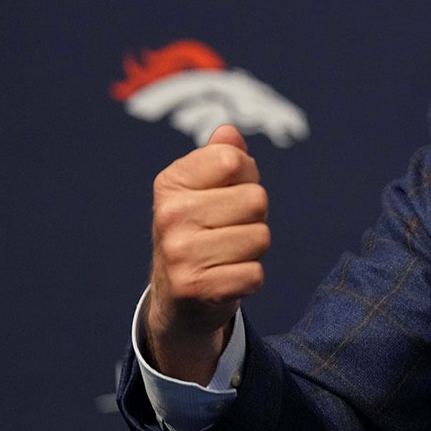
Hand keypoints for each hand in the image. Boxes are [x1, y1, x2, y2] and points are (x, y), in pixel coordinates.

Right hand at [145, 124, 269, 383]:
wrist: (177, 298)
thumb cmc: (202, 232)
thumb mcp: (204, 190)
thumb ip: (221, 157)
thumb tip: (230, 132)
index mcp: (170, 182)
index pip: (234, 160)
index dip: (245, 178)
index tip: (225, 196)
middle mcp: (169, 215)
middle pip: (257, 199)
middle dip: (253, 217)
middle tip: (227, 232)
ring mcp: (179, 253)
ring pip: (261, 237)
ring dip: (252, 250)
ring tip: (225, 255)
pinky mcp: (195, 288)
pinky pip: (255, 274)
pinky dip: (248, 279)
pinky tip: (224, 278)